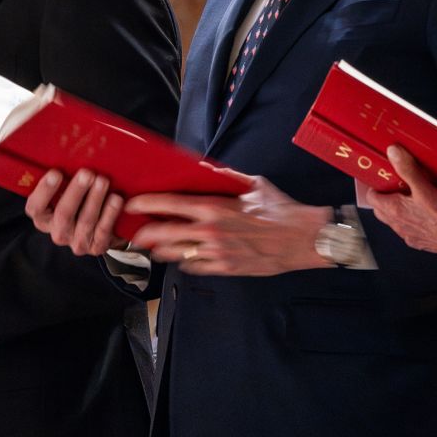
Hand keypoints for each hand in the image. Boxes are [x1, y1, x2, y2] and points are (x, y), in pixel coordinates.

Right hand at [25, 168, 126, 255]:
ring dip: (95, 199)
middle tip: (87, 173)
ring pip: (85, 221)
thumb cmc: (80, 201)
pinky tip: (116, 198)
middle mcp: (57, 232)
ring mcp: (77, 242)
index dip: (44, 191)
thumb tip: (66, 150)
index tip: (56, 172)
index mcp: (43, 218)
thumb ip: (62, 178)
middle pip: (63, 214)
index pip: (35, 207)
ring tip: (103, 180)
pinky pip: (103, 230)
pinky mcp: (96, 247)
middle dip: (76, 191)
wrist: (102, 227)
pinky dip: (110, 213)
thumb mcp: (66, 190)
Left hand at [127, 177, 330, 275]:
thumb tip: (209, 168)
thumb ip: (228, 177)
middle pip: (163, 234)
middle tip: (134, 231)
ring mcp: (216, 253)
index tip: (132, 203)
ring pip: (175, 254)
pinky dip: (184, 262)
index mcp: (214, 207)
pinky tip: (181, 258)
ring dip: (160, 250)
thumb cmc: (281, 210)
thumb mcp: (254, 185)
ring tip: (152, 246)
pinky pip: (194, 268)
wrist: (303, 239)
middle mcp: (210, 231)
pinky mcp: (225, 269)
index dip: (145, 204)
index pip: (169, 204)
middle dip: (143, 233)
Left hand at [356, 146, 436, 253]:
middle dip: (384, 199)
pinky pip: (410, 231)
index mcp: (394, 210)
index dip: (374, 187)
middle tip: (393, 188)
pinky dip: (413, 222)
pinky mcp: (421, 242)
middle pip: (381, 210)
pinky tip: (425, 215)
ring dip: (398, 211)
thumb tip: (393, 153)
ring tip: (411, 199)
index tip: (380, 179)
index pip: (372, 198)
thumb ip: (407, 169)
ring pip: (395, 222)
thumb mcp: (425, 187)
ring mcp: (409, 235)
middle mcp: (398, 225)